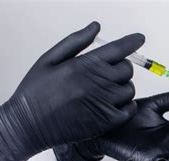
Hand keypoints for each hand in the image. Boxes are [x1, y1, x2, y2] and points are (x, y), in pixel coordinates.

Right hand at [0, 22, 143, 160]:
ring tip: (105, 91)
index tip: (140, 38)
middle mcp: (97, 83)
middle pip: (127, 69)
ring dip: (122, 88)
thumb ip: (76, 41)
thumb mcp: (49, 59)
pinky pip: (129, 109)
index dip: (132, 41)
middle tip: (107, 74)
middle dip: (121, 68)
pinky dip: (125, 106)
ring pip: (129, 89)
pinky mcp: (107, 121)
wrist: (29, 125)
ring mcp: (104, 103)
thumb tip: (96, 27)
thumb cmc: (36, 91)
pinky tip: (112, 105)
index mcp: (84, 65)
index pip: (118, 49)